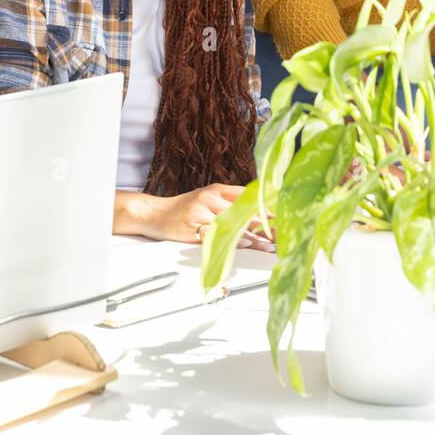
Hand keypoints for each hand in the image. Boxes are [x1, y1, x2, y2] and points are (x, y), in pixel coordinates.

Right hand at [140, 183, 273, 246]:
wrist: (154, 213)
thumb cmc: (184, 207)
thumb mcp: (206, 197)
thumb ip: (228, 200)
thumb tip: (255, 207)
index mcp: (216, 190)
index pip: (245, 195)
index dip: (263, 205)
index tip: (279, 214)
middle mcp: (209, 198)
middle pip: (241, 210)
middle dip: (262, 223)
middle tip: (278, 232)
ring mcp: (200, 213)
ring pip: (230, 224)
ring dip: (251, 235)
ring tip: (267, 243)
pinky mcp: (193, 228)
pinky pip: (215, 235)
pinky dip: (230, 240)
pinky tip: (242, 244)